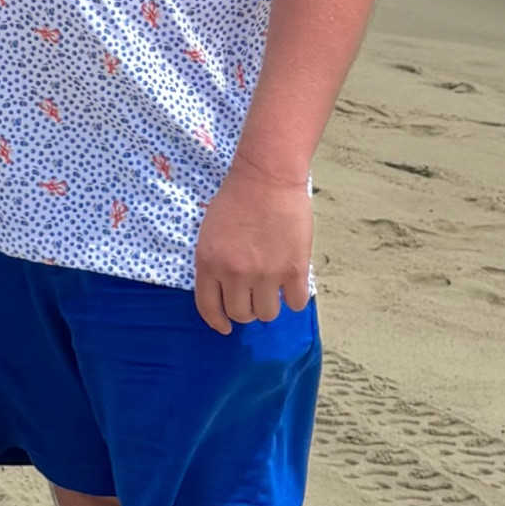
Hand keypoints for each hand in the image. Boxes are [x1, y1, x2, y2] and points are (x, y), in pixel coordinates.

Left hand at [194, 159, 313, 334]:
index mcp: (209, 263)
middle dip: (247, 310)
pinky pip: (295, 302)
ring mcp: (265, 273)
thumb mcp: (209, 233)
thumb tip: (224, 293)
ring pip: (268, 313)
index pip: (209, 308)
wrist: (266, 178)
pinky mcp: (293, 268)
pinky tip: (292, 285)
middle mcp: (234, 273)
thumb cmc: (237, 199)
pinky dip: (294, 298)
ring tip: (273, 289)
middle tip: (254, 297)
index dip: (218, 322)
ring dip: (270, 305)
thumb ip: (214, 264)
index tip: (225, 327)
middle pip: (241, 314)